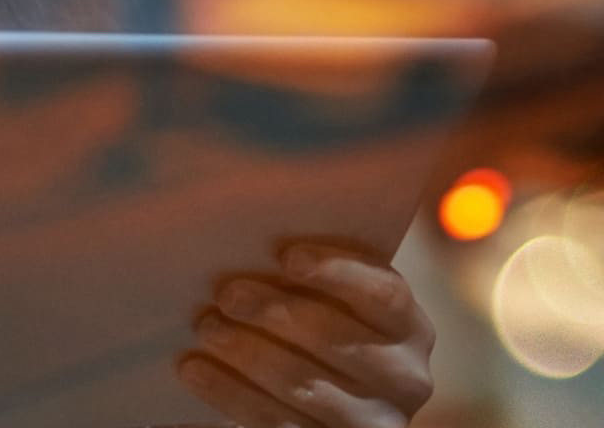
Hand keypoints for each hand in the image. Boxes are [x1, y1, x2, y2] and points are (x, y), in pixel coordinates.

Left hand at [177, 242, 434, 427]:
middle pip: (337, 340)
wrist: (319, 392)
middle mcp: (406, 378)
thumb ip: (305, 258)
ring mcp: (372, 422)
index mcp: (409, 326)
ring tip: (206, 328)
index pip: (385, 294)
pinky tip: (193, 368)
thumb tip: (238, 197)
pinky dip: (229, 395)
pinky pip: (275, 425)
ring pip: (305, 387)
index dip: (338, 273)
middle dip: (275, 312)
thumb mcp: (325, 293)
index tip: (286, 255)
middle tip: (226, 293)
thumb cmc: (311, 321)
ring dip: (247, 354)